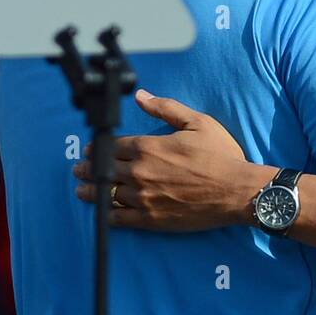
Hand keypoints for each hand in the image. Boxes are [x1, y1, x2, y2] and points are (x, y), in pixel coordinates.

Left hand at [74, 89, 253, 230]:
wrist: (237, 191)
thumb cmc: (221, 156)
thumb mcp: (197, 123)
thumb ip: (165, 108)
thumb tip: (140, 95)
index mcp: (148, 147)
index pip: (113, 146)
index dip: (99, 147)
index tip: (92, 149)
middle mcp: (139, 172)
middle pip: (104, 169)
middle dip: (88, 168)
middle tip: (79, 170)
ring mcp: (143, 197)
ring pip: (107, 194)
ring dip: (90, 191)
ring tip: (81, 191)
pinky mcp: (151, 218)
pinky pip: (120, 218)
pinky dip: (107, 214)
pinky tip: (101, 212)